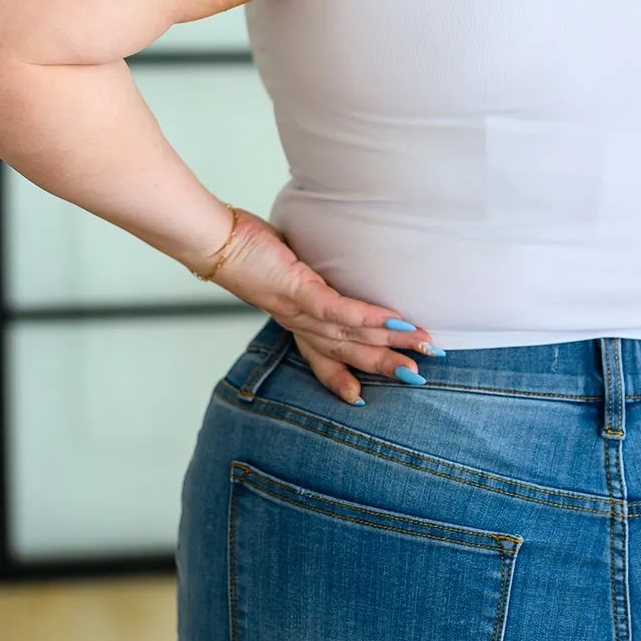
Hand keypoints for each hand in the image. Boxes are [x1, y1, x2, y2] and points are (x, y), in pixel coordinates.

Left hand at [204, 207, 436, 404]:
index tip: (363, 399)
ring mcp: (300, 310)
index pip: (323, 358)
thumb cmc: (247, 250)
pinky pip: (341, 310)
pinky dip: (370, 318)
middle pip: (348, 352)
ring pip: (352, 334)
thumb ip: (303, 276)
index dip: (343, 379)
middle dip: (386, 366)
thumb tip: (319, 266)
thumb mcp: (281, 269)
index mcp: (296, 321)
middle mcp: (300, 323)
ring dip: (392, 343)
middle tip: (419, 380)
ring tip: (425, 347)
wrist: (215, 242)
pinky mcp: (300, 290)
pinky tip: (398, 321)